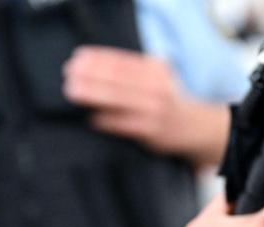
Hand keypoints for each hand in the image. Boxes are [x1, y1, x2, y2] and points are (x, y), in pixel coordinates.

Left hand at [62, 46, 229, 165]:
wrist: (194, 127)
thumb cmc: (166, 101)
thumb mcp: (156, 78)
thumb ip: (131, 71)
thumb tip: (91, 67)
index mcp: (155, 70)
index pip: (121, 60)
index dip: (97, 58)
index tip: (78, 58)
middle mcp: (157, 87)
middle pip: (117, 78)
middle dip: (90, 75)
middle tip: (69, 74)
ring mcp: (154, 109)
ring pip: (117, 99)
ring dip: (92, 94)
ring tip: (72, 91)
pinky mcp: (151, 131)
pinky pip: (121, 124)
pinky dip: (104, 120)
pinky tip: (91, 117)